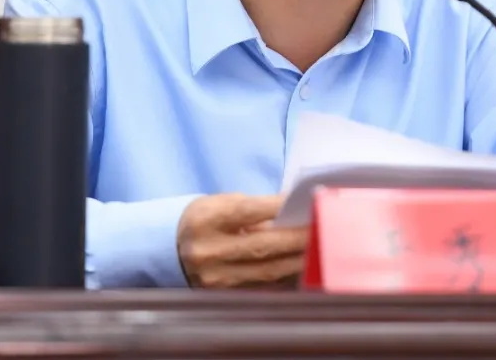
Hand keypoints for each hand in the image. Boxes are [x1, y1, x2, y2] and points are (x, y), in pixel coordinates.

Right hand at [177, 193, 309, 288]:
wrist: (171, 249)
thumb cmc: (207, 219)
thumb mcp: (222, 204)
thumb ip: (256, 208)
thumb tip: (296, 210)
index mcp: (206, 220)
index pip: (248, 211)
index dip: (280, 206)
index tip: (308, 199)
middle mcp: (209, 251)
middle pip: (263, 245)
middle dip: (299, 237)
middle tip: (324, 226)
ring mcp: (216, 278)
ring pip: (268, 271)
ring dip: (299, 260)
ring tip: (321, 246)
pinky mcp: (224, 296)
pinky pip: (264, 288)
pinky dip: (288, 277)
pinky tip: (305, 267)